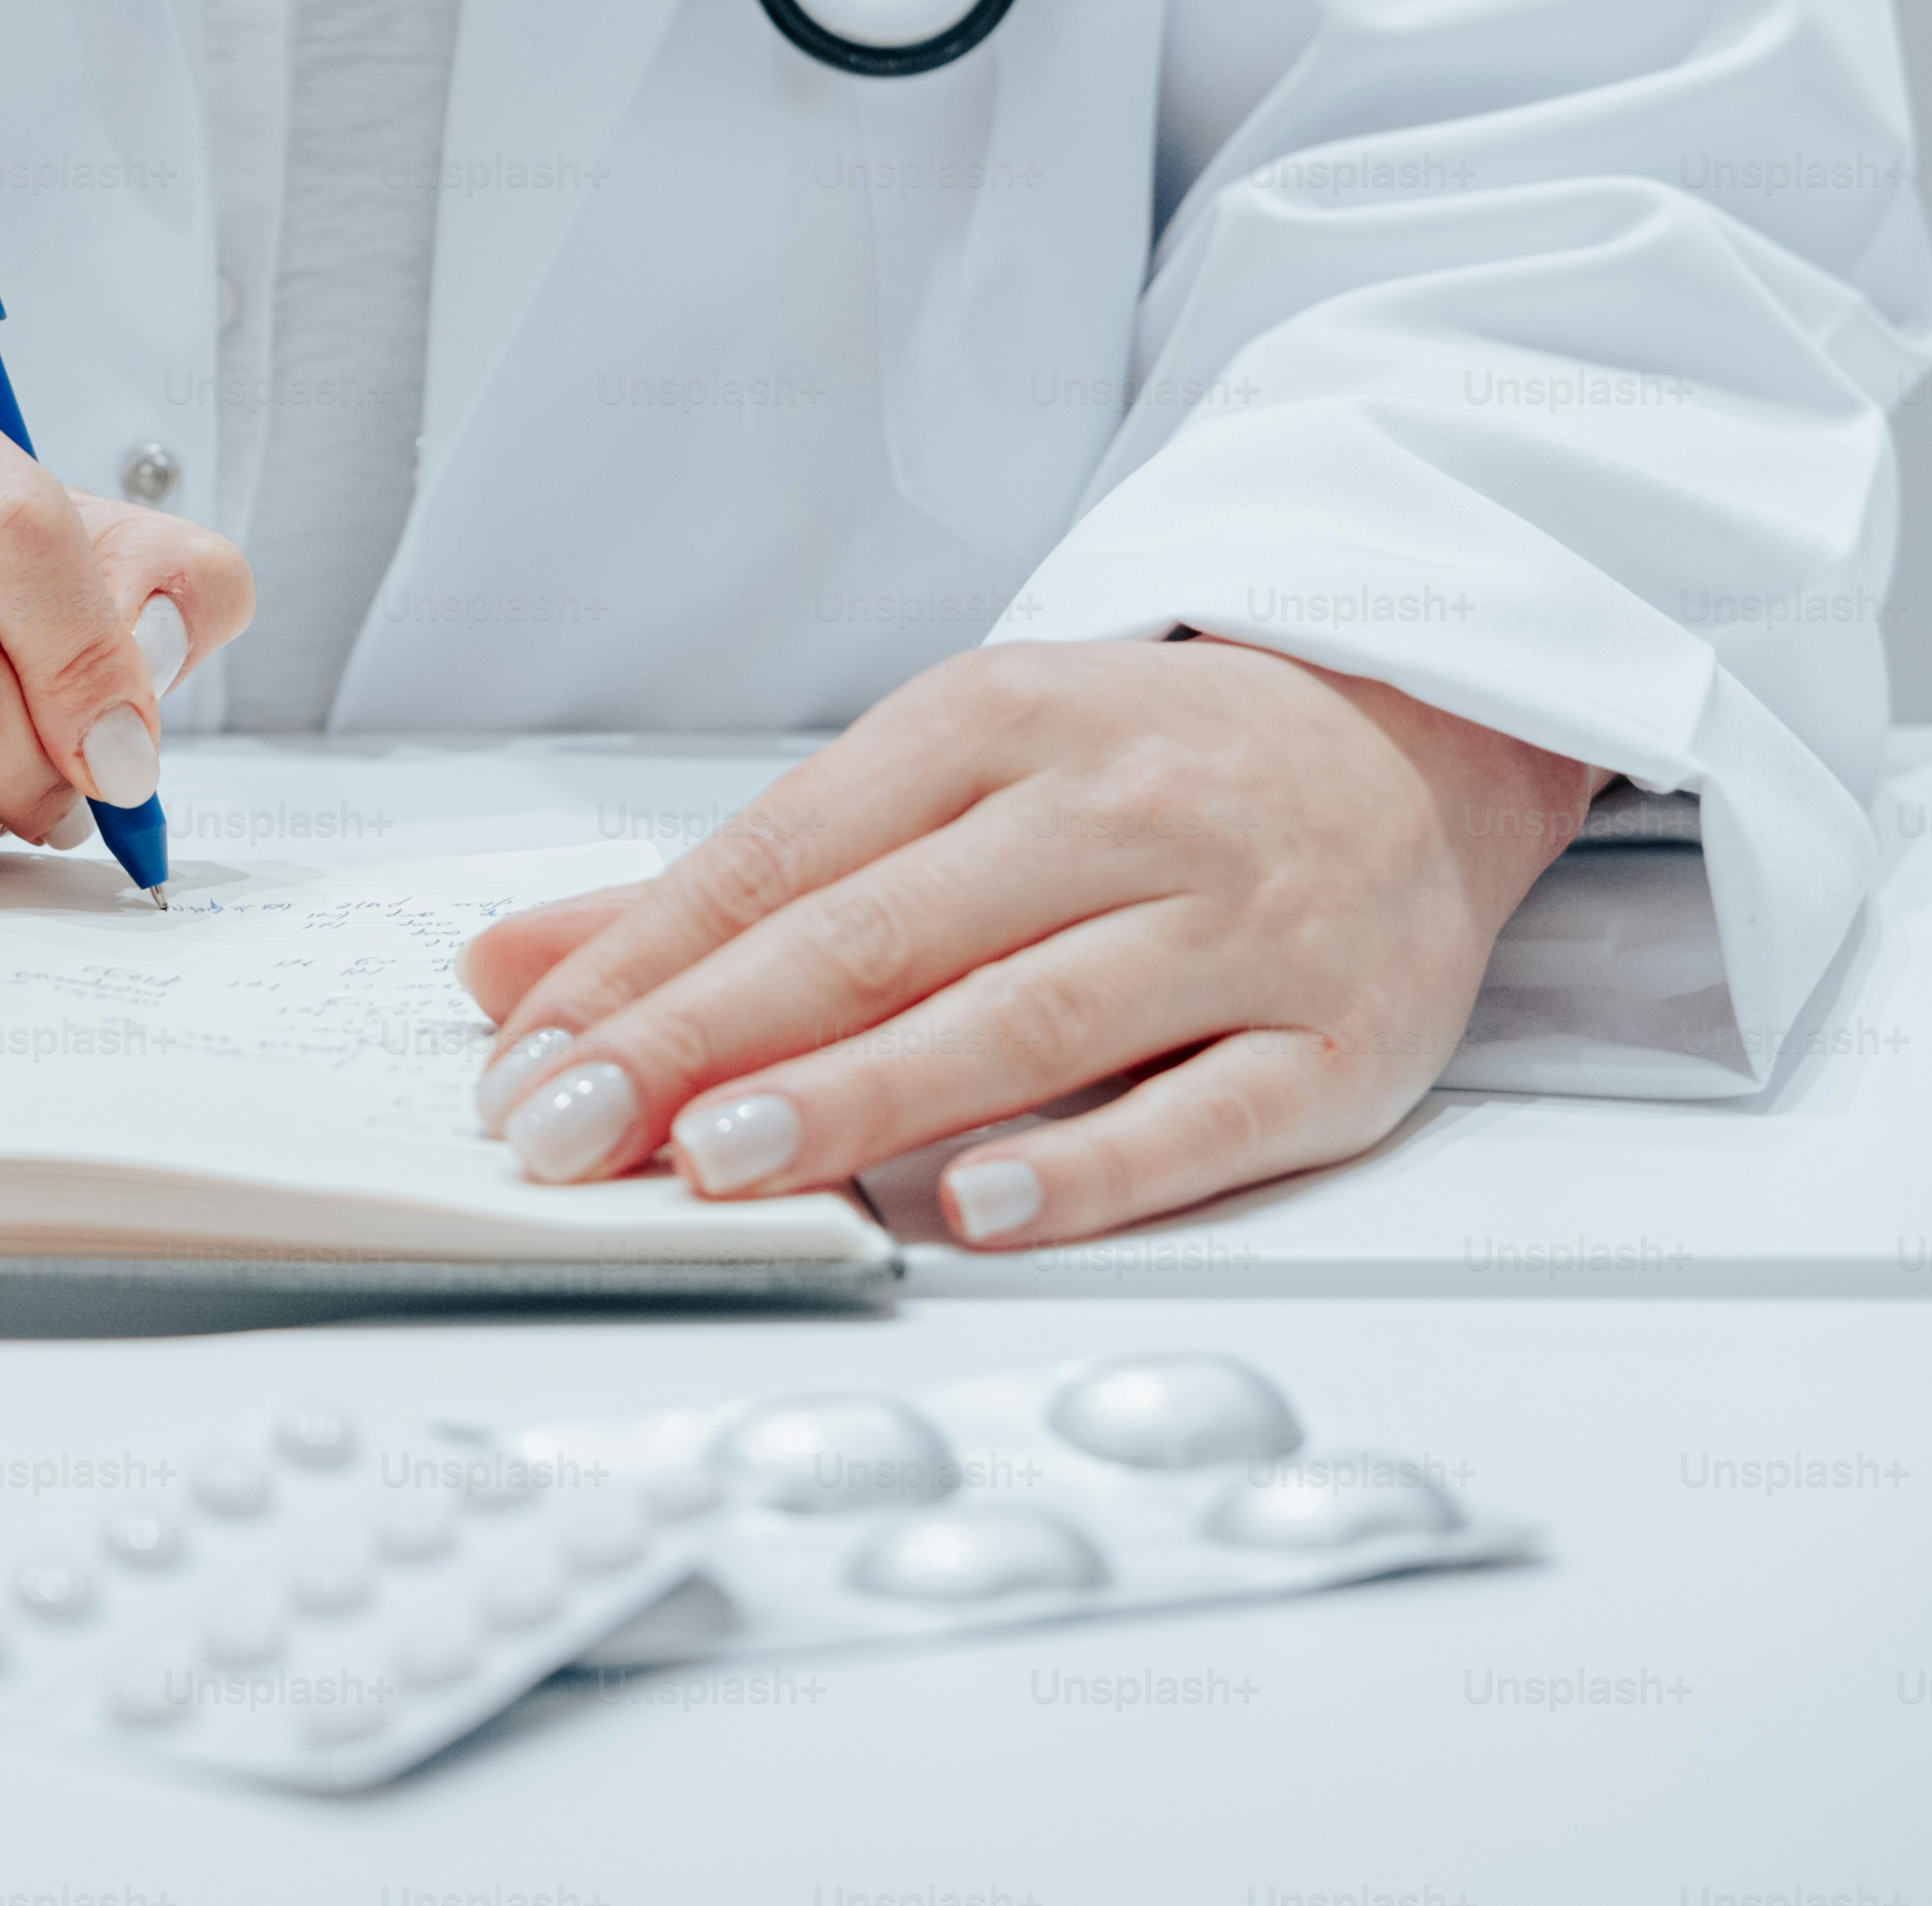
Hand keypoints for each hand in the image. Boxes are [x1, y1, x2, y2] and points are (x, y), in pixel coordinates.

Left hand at [458, 639, 1602, 1244]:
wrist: (1420, 729)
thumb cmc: (1141, 771)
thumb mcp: (934, 778)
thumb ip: (725, 889)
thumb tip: (512, 969)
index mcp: (994, 724)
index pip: (779, 855)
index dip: (639, 965)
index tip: (524, 1061)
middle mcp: (1114, 811)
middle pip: (879, 933)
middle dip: (707, 1037)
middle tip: (577, 1126)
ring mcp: (1235, 924)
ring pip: (1025, 1016)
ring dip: (863, 1094)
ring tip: (723, 1159)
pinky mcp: (1340, 1039)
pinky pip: (1203, 1111)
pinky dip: (1089, 1164)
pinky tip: (973, 1206)